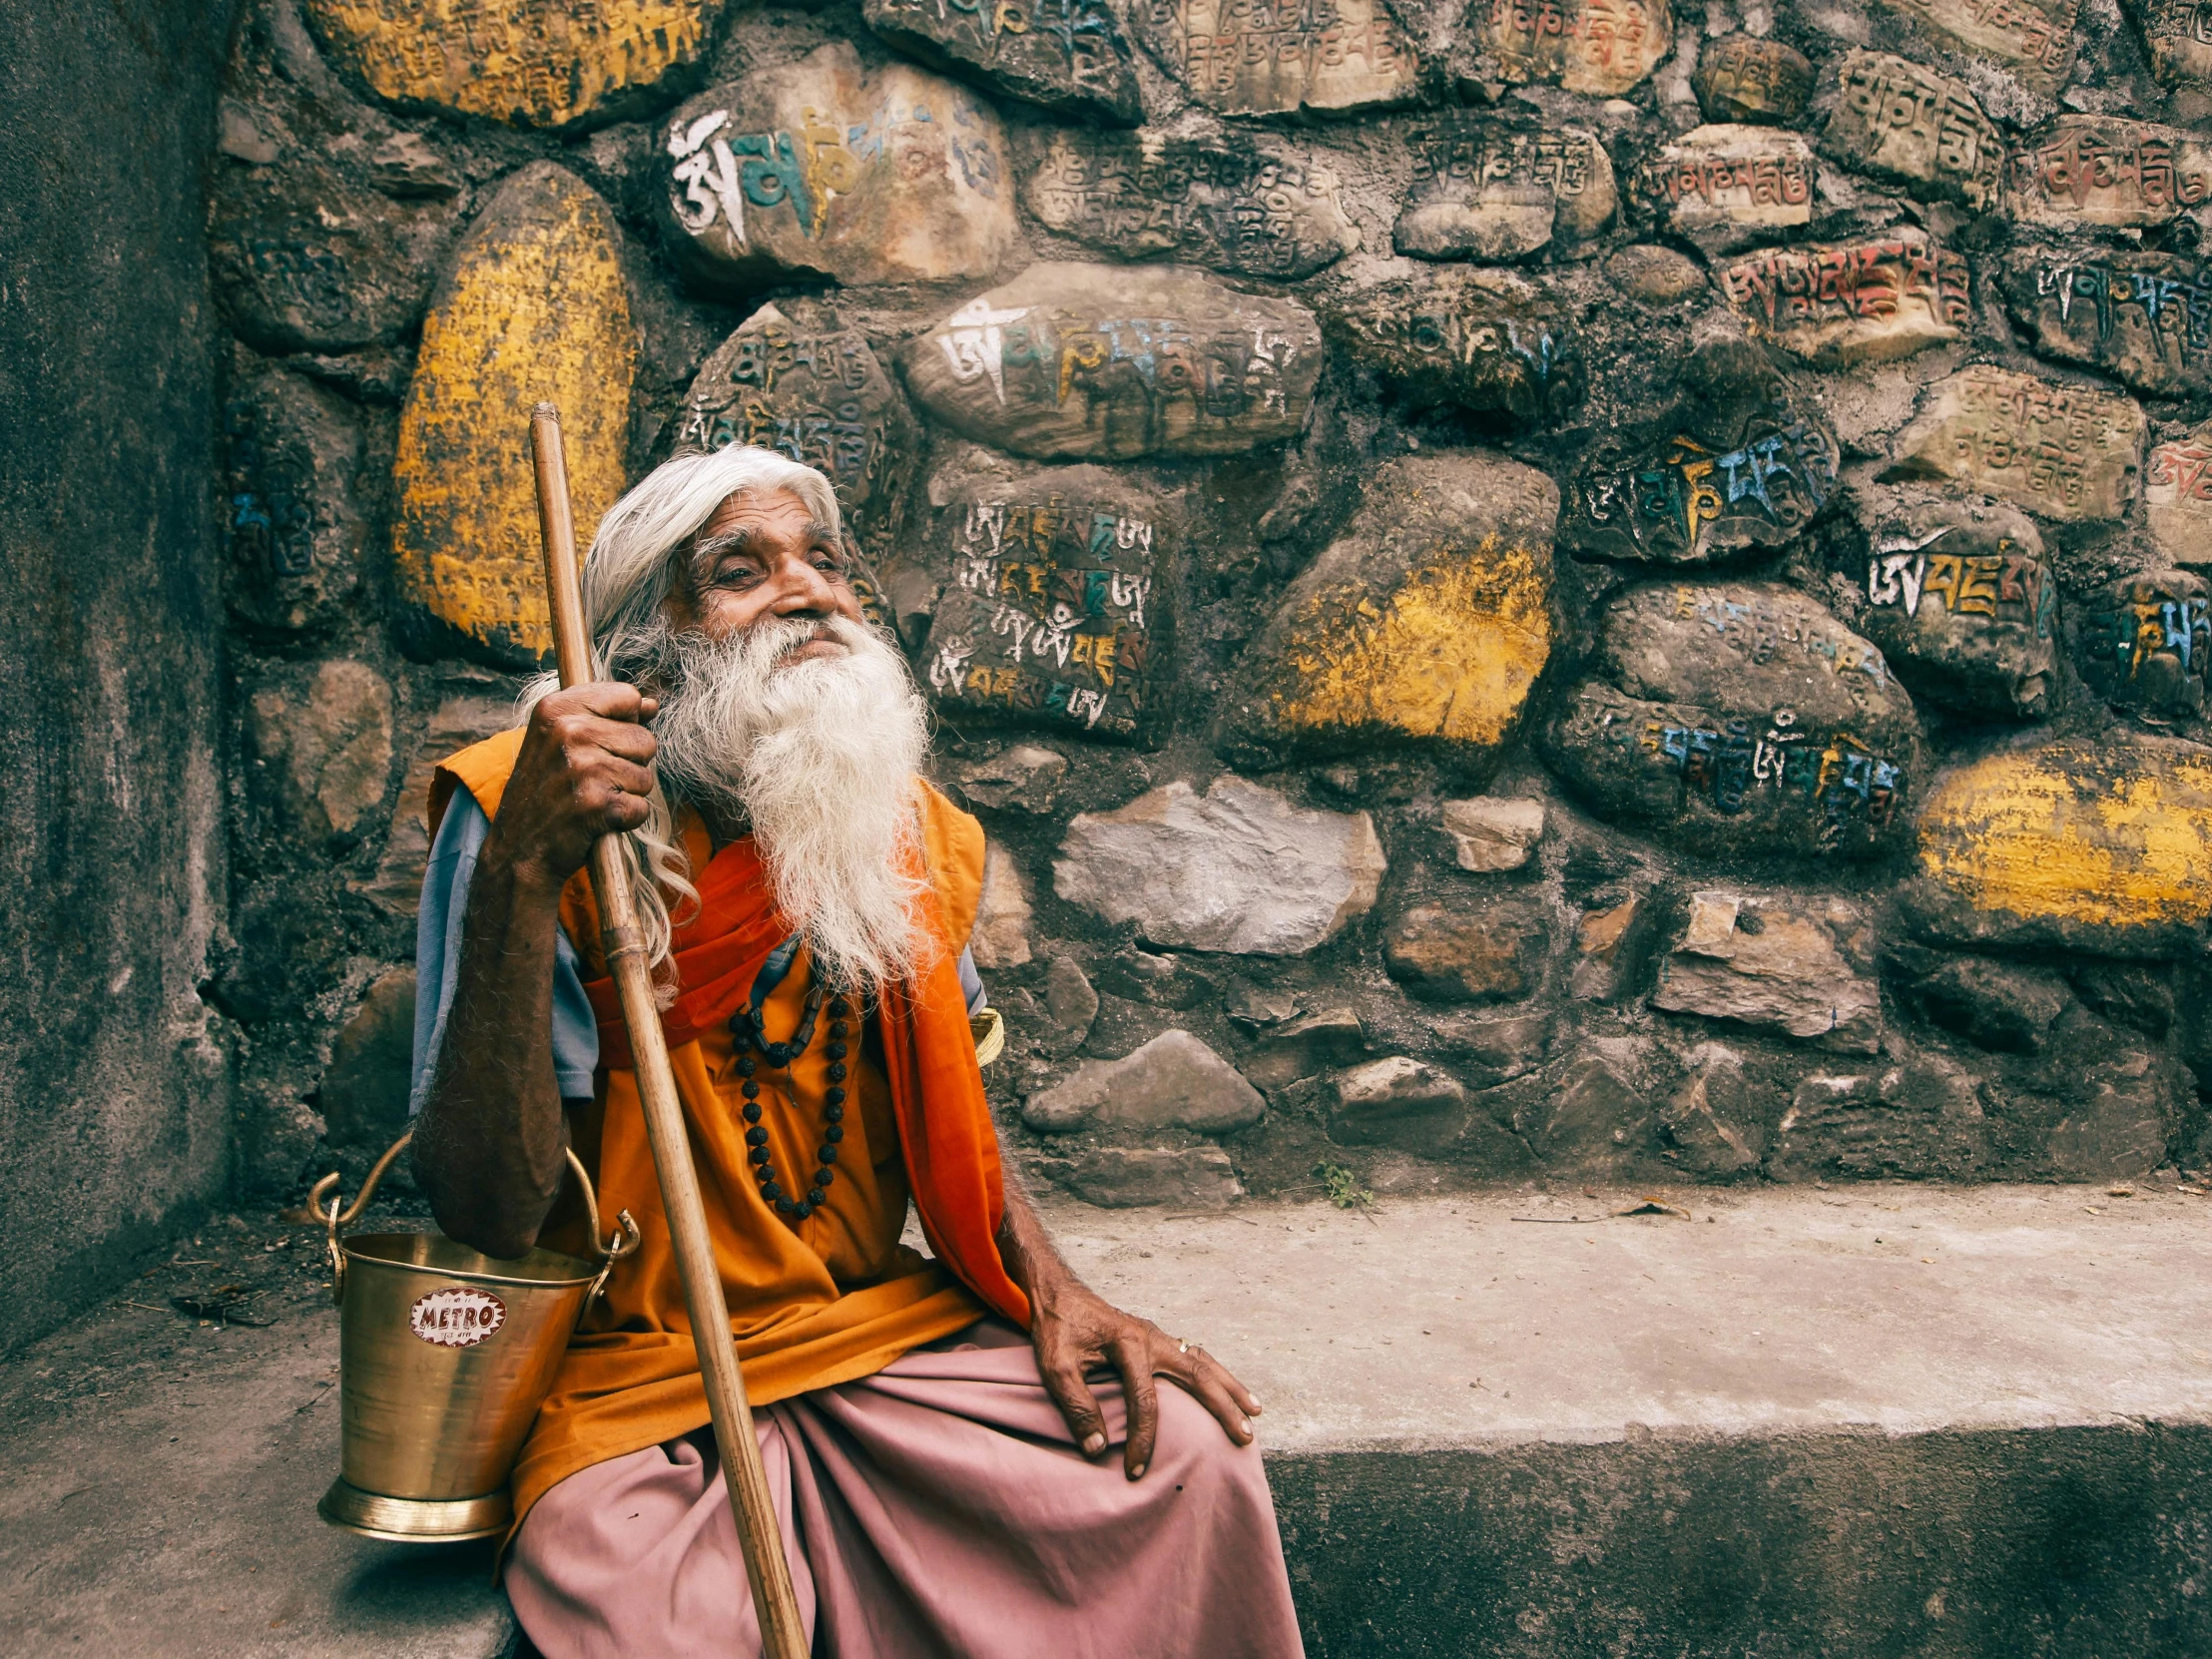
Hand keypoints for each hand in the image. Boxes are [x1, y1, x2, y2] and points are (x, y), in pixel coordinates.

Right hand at [483, 682, 658, 889]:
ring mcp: (584, 768)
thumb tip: (652, 704)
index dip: (625, 724)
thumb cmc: (546, 792)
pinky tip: (596, 821)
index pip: (628, 697)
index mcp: (556, 708)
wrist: (518, 848)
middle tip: (591, 781)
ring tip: (591, 799)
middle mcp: (569, 732)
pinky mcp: (598, 805)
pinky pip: (642, 808)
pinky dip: (626, 820)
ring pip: (646, 776)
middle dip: (629, 764)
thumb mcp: (561, 741)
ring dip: (627, 794)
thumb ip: (609, 717)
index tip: (599, 743)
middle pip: (645, 740)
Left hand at [1031, 1282, 1260, 1479]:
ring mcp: (1159, 1336)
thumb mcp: (1056, 1367)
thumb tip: (1099, 1448)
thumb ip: (1076, 1406)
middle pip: (1198, 1374)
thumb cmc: (1057, 1330)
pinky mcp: (1158, 1339)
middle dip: (1223, 1407)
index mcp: (1129, 1343)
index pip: (1145, 1400)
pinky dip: (1216, 1374)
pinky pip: (1195, 1357)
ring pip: (1205, 1362)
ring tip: (1255, 1411)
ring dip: (1231, 1387)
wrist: (1059, 1295)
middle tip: (1244, 1436)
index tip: (1136, 1471)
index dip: (1143, 1438)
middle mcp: (1152, 1338)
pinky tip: (1227, 1389)